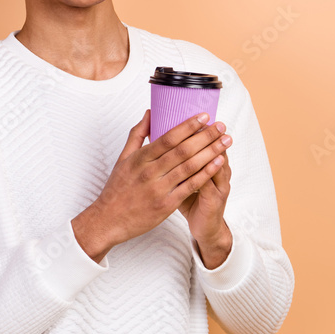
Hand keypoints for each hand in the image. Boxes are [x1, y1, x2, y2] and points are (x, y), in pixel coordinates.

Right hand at [88, 109, 230, 248]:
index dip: (188, 126)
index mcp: (140, 158)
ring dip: (210, 152)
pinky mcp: (166, 205)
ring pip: (189, 166)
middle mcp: (150, 172)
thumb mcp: (123, 158)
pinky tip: (218, 163)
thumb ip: (137, 134)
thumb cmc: (117, 189)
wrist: (108, 220)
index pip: (168, 137)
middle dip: (205, 136)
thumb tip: (149, 113)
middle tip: (221, 126)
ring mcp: (159, 189)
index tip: (204, 116)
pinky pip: (190, 186)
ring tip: (225, 141)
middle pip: (183, 150)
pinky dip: (205, 173)